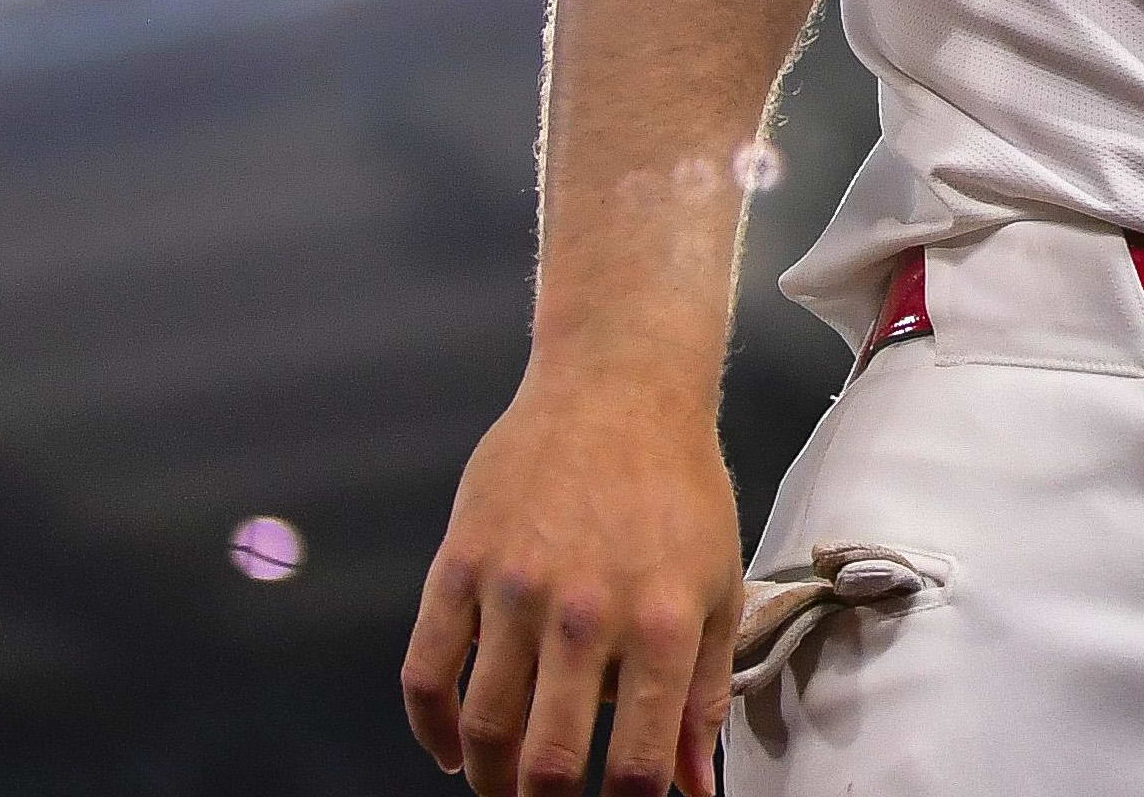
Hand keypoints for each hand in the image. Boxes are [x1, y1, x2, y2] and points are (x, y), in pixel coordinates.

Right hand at [404, 369, 745, 796]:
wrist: (619, 387)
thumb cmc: (677, 486)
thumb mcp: (716, 585)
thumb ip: (702, 693)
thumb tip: (693, 784)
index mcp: (661, 622)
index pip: (634, 763)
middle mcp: (586, 612)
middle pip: (547, 761)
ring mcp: (515, 588)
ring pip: (484, 725)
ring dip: (489, 779)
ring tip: (501, 790)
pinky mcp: (461, 562)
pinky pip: (427, 668)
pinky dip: (430, 726)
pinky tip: (450, 750)